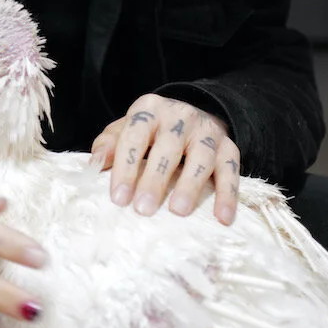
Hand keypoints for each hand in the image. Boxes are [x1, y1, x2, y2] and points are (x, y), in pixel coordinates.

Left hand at [90, 94, 240, 224]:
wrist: (193, 113)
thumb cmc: (151, 130)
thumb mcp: (127, 128)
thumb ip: (110, 144)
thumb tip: (95, 164)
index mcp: (149, 110)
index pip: (135, 137)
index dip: (125, 167)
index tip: (118, 198)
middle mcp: (180, 116)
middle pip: (168, 147)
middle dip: (155, 179)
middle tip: (143, 209)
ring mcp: (207, 131)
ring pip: (201, 157)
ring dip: (190, 185)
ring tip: (178, 211)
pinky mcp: (229, 146)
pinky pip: (231, 169)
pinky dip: (229, 194)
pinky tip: (223, 217)